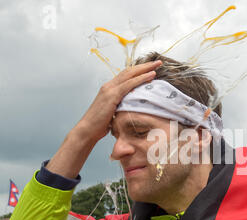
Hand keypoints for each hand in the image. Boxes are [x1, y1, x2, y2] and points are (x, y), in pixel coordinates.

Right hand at [46, 60, 161, 178]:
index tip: (151, 68)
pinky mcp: (111, 95)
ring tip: (157, 65)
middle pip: (129, 71)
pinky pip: (129, 84)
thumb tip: (134, 109)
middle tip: (158, 62)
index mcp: (110, 89)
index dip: (139, 71)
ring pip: (130, 74)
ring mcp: (109, 89)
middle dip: (145, 66)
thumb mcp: (114, 113)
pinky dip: (141, 78)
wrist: (87, 130)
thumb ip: (123, 107)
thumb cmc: (100, 125)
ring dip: (145, 69)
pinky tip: (150, 75)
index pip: (126, 75)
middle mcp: (109, 86)